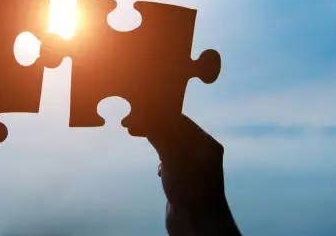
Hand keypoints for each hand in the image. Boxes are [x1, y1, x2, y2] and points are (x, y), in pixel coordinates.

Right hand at [147, 114, 240, 235]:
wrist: (198, 226)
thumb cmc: (190, 190)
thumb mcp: (172, 156)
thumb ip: (159, 133)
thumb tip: (143, 114)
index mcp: (205, 143)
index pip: (179, 118)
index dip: (157, 113)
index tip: (136, 112)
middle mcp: (202, 153)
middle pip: (173, 130)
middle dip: (152, 126)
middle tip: (130, 124)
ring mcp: (194, 168)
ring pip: (170, 146)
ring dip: (155, 141)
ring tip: (137, 137)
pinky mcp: (185, 181)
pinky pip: (170, 162)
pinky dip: (161, 159)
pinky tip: (158, 169)